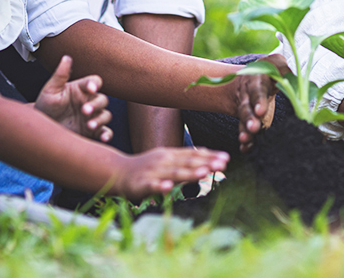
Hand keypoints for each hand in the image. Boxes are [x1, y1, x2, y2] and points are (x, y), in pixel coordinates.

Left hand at [33, 55, 112, 141]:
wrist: (42, 128)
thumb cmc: (46, 105)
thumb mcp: (50, 90)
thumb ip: (60, 75)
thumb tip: (66, 57)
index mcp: (81, 89)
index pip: (94, 82)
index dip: (94, 83)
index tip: (90, 88)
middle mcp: (89, 101)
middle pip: (102, 99)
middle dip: (95, 105)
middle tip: (84, 111)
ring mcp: (92, 117)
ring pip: (106, 115)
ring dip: (100, 119)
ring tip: (89, 125)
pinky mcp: (92, 132)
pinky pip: (105, 131)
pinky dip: (107, 134)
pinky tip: (102, 138)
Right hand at [112, 147, 228, 200]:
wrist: (117, 172)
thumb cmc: (147, 168)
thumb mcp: (167, 160)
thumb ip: (186, 159)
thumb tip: (209, 156)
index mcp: (170, 155)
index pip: (193, 154)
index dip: (210, 156)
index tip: (227, 158)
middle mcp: (164, 161)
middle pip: (187, 162)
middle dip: (205, 162)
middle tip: (222, 164)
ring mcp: (153, 172)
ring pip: (173, 173)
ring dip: (189, 172)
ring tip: (204, 172)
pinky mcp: (141, 184)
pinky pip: (151, 186)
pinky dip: (160, 187)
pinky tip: (168, 188)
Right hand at [230, 53, 286, 152]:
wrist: (248, 78)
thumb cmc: (267, 71)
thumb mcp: (275, 63)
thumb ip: (283, 68)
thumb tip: (296, 80)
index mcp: (256, 81)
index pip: (257, 91)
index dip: (258, 101)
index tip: (260, 112)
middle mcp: (248, 96)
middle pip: (246, 108)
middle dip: (249, 119)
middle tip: (254, 128)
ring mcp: (246, 110)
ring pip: (243, 121)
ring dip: (245, 131)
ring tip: (246, 140)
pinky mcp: (248, 121)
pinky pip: (244, 131)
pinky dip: (245, 141)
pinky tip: (246, 149)